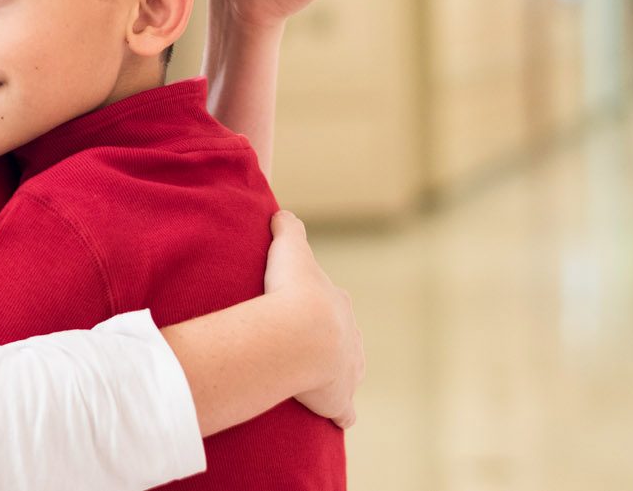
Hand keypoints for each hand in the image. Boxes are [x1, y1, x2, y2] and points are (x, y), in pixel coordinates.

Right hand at [264, 210, 362, 428]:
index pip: (333, 304)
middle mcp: (350, 337)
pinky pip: (344, 412)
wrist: (303, 334)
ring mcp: (347, 370)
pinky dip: (340, 414)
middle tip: (303, 348)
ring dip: (334, 378)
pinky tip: (336, 419)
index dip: (318, 308)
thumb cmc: (294, 291)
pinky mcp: (339, 401)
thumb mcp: (290, 248)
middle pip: (343, 340)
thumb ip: (288, 227)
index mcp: (338, 305)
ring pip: (347, 373)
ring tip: (313, 381)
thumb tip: (282, 213)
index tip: (303, 311)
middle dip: (329, 343)